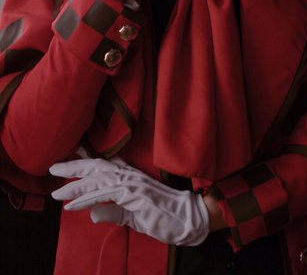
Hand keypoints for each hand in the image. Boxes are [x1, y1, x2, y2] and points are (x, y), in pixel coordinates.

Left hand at [49, 156, 209, 245]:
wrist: (188, 219)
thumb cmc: (164, 216)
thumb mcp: (133, 216)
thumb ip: (113, 213)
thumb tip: (92, 214)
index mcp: (130, 177)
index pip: (105, 163)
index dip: (87, 156)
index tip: (71, 151)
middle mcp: (129, 176)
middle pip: (96, 166)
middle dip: (74, 165)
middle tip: (53, 166)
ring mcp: (131, 184)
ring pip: (97, 179)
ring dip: (74, 185)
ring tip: (56, 192)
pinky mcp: (133, 197)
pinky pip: (104, 197)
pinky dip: (85, 200)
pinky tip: (71, 206)